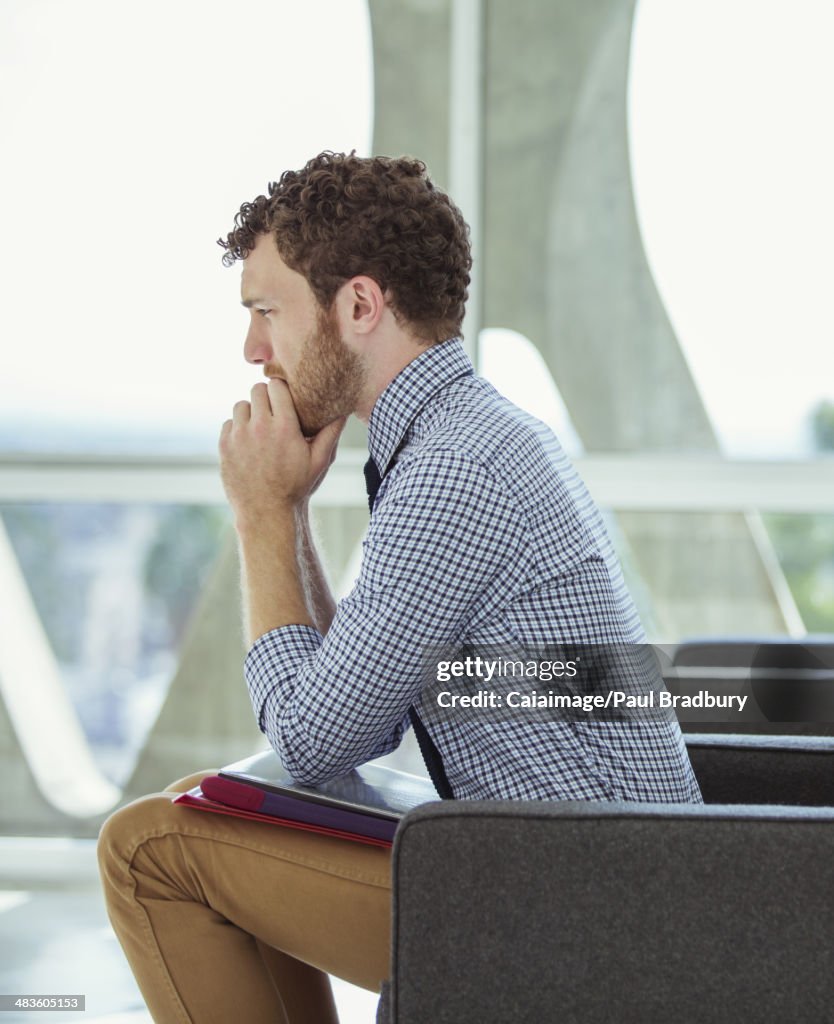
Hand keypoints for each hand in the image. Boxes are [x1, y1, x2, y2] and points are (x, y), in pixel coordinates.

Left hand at [219, 380, 345, 527]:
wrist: (266, 512)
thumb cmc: (296, 487)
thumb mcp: (319, 461)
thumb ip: (330, 433)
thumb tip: (342, 411)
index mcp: (284, 426)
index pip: (276, 386)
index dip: (281, 391)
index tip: (285, 399)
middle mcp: (259, 427)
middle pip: (257, 390)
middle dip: (266, 398)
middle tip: (273, 412)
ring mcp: (239, 436)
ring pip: (241, 405)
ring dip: (250, 413)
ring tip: (260, 428)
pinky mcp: (224, 446)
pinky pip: (229, 423)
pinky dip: (237, 429)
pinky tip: (249, 443)